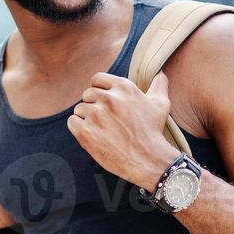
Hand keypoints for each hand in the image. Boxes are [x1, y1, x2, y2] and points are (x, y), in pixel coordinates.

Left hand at [66, 70, 179, 190]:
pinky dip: (78, 128)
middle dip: (93, 105)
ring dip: (86, 118)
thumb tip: (160, 74)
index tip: (104, 102)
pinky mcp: (85, 132)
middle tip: (105, 120)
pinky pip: (72, 122)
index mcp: (123, 88)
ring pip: (79, 109)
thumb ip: (158, 85)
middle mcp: (108, 98)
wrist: (148, 159)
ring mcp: (95, 115)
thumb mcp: (161, 104)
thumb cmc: (153, 132)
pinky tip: (91, 135)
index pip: (97, 79)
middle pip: (87, 94)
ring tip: (101, 130)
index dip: (98, 90)